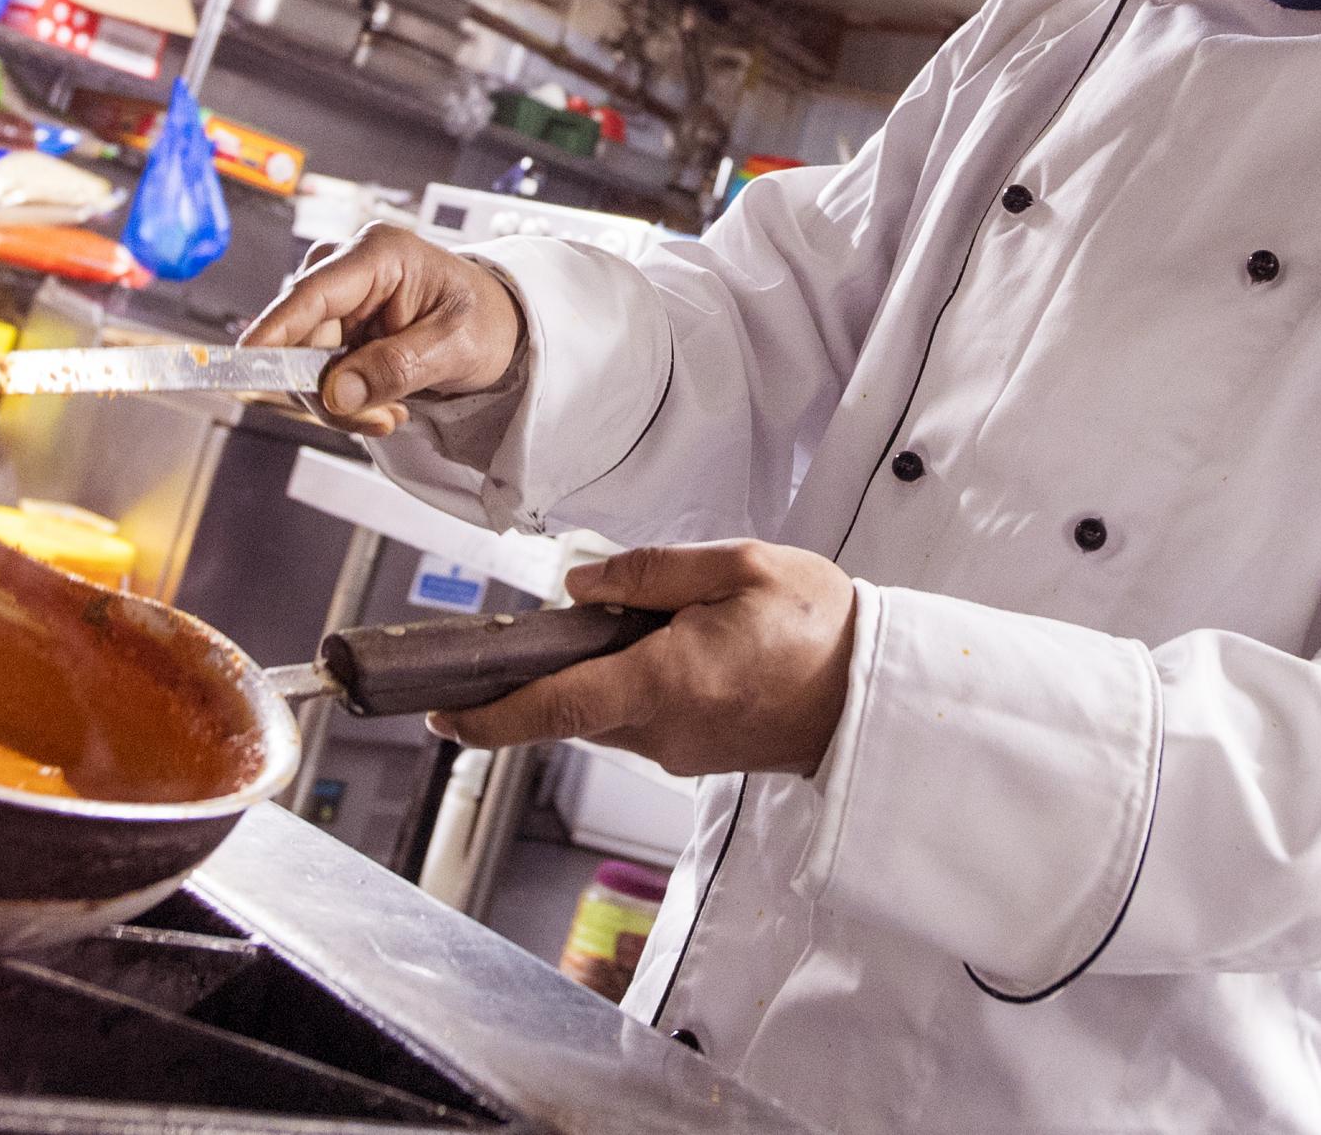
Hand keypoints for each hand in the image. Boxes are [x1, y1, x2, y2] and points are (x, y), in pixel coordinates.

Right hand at [240, 225, 523, 437]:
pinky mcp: (334, 325)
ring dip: (341, 401)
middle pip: (300, 339)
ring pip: (303, 364)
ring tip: (391, 412)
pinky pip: (316, 373)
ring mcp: (336, 298)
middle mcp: (346, 268)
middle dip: (331, 392)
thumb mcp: (454, 347)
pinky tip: (382, 402)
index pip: (310, 294)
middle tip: (380, 419)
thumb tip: (339, 392)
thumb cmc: (484, 319)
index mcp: (378, 254)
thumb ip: (396, 368)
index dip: (275, 331)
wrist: (499, 325)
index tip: (246, 362)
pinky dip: (344, 398)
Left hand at [433, 542, 857, 778]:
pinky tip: (662, 648)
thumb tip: (580, 587)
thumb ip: (650, 573)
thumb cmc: (818, 625)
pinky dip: (627, 687)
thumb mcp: (739, 566)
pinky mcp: (694, 754)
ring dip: (591, 677)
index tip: (443, 715)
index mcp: (666, 681)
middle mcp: (664, 729)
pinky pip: (636, 720)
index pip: (554, 708)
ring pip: (601, 715)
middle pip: (569, 710)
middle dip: (541, 676)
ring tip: (627, 624)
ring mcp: (679, 751)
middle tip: (528, 634)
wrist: (876, 690)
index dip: (490, 718)